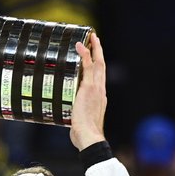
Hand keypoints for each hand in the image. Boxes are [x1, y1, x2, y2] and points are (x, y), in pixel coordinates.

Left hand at [68, 31, 106, 150]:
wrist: (90, 137)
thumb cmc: (85, 135)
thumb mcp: (82, 123)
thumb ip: (79, 118)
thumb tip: (73, 125)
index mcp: (100, 99)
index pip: (99, 79)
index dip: (98, 67)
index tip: (96, 58)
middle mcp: (100, 91)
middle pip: (102, 67)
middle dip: (99, 53)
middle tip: (95, 40)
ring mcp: (95, 89)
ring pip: (97, 64)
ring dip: (94, 49)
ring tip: (90, 38)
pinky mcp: (88, 88)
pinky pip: (88, 67)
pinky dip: (85, 55)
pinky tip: (80, 46)